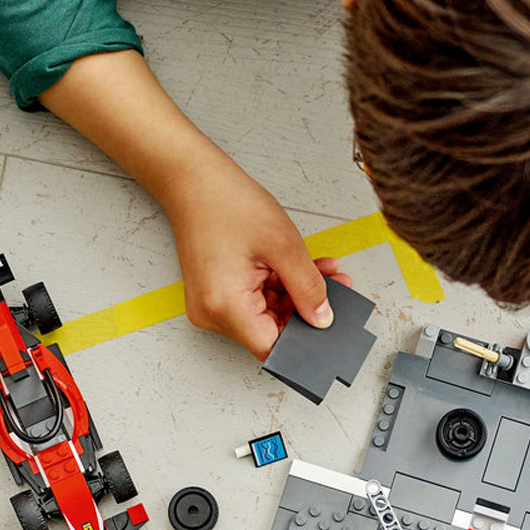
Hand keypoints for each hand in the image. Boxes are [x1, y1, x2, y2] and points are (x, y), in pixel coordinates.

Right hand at [163, 161, 350, 357]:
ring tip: (320, 270)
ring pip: (267, 315)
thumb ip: (308, 288)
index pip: (273, 348)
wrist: (192, 181)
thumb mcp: (283, 246)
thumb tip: (323, 319)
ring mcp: (211, 305)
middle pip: (271, 331)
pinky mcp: (216, 294)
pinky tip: (297, 268)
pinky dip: (279, 287)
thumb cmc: (226, 203)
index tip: (331, 329)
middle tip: (336, 287)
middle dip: (306, 310)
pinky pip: (255, 301)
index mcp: (225, 306)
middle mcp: (212, 313)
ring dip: (295, 295)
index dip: (305, 341)